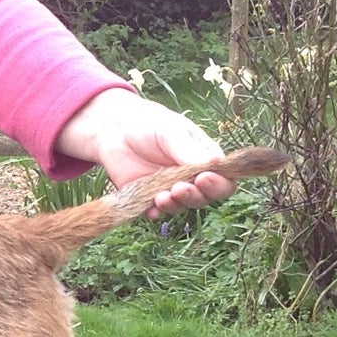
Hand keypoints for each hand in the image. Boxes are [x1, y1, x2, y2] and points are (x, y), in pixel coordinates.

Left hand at [55, 89, 234, 218]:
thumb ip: (188, 150)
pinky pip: (155, 211)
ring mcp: (169, 189)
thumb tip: (216, 163)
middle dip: (194, 196)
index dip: (217, 184)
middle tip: (179, 188)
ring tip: (162, 196)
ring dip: (174, 205)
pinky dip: (155, 212)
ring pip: (181, 206)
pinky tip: (151, 209)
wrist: (114, 130)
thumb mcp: (171, 132)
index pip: (223, 180)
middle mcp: (190, 178)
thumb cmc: (149, 124)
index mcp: (204, 160)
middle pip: (204, 198)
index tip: (203, 178)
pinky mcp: (148, 198)